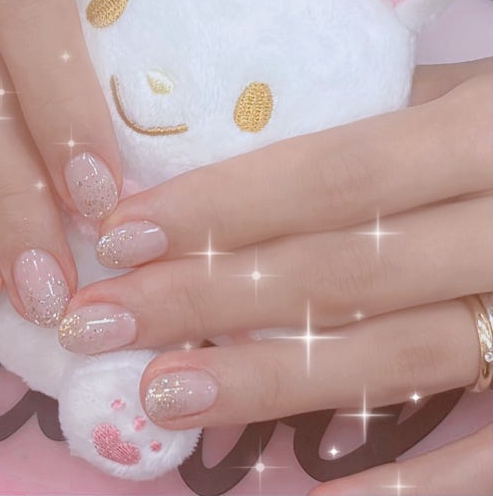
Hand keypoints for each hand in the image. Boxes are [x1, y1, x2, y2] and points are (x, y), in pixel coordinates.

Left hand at [56, 60, 490, 484]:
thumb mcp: (477, 95)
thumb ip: (384, 116)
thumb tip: (252, 137)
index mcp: (489, 133)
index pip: (333, 175)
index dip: (220, 208)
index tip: (118, 235)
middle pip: (338, 272)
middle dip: (205, 300)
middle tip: (97, 323)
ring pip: (393, 358)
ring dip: (266, 385)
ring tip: (162, 396)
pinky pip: (488, 454)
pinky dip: (401, 484)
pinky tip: (290, 491)